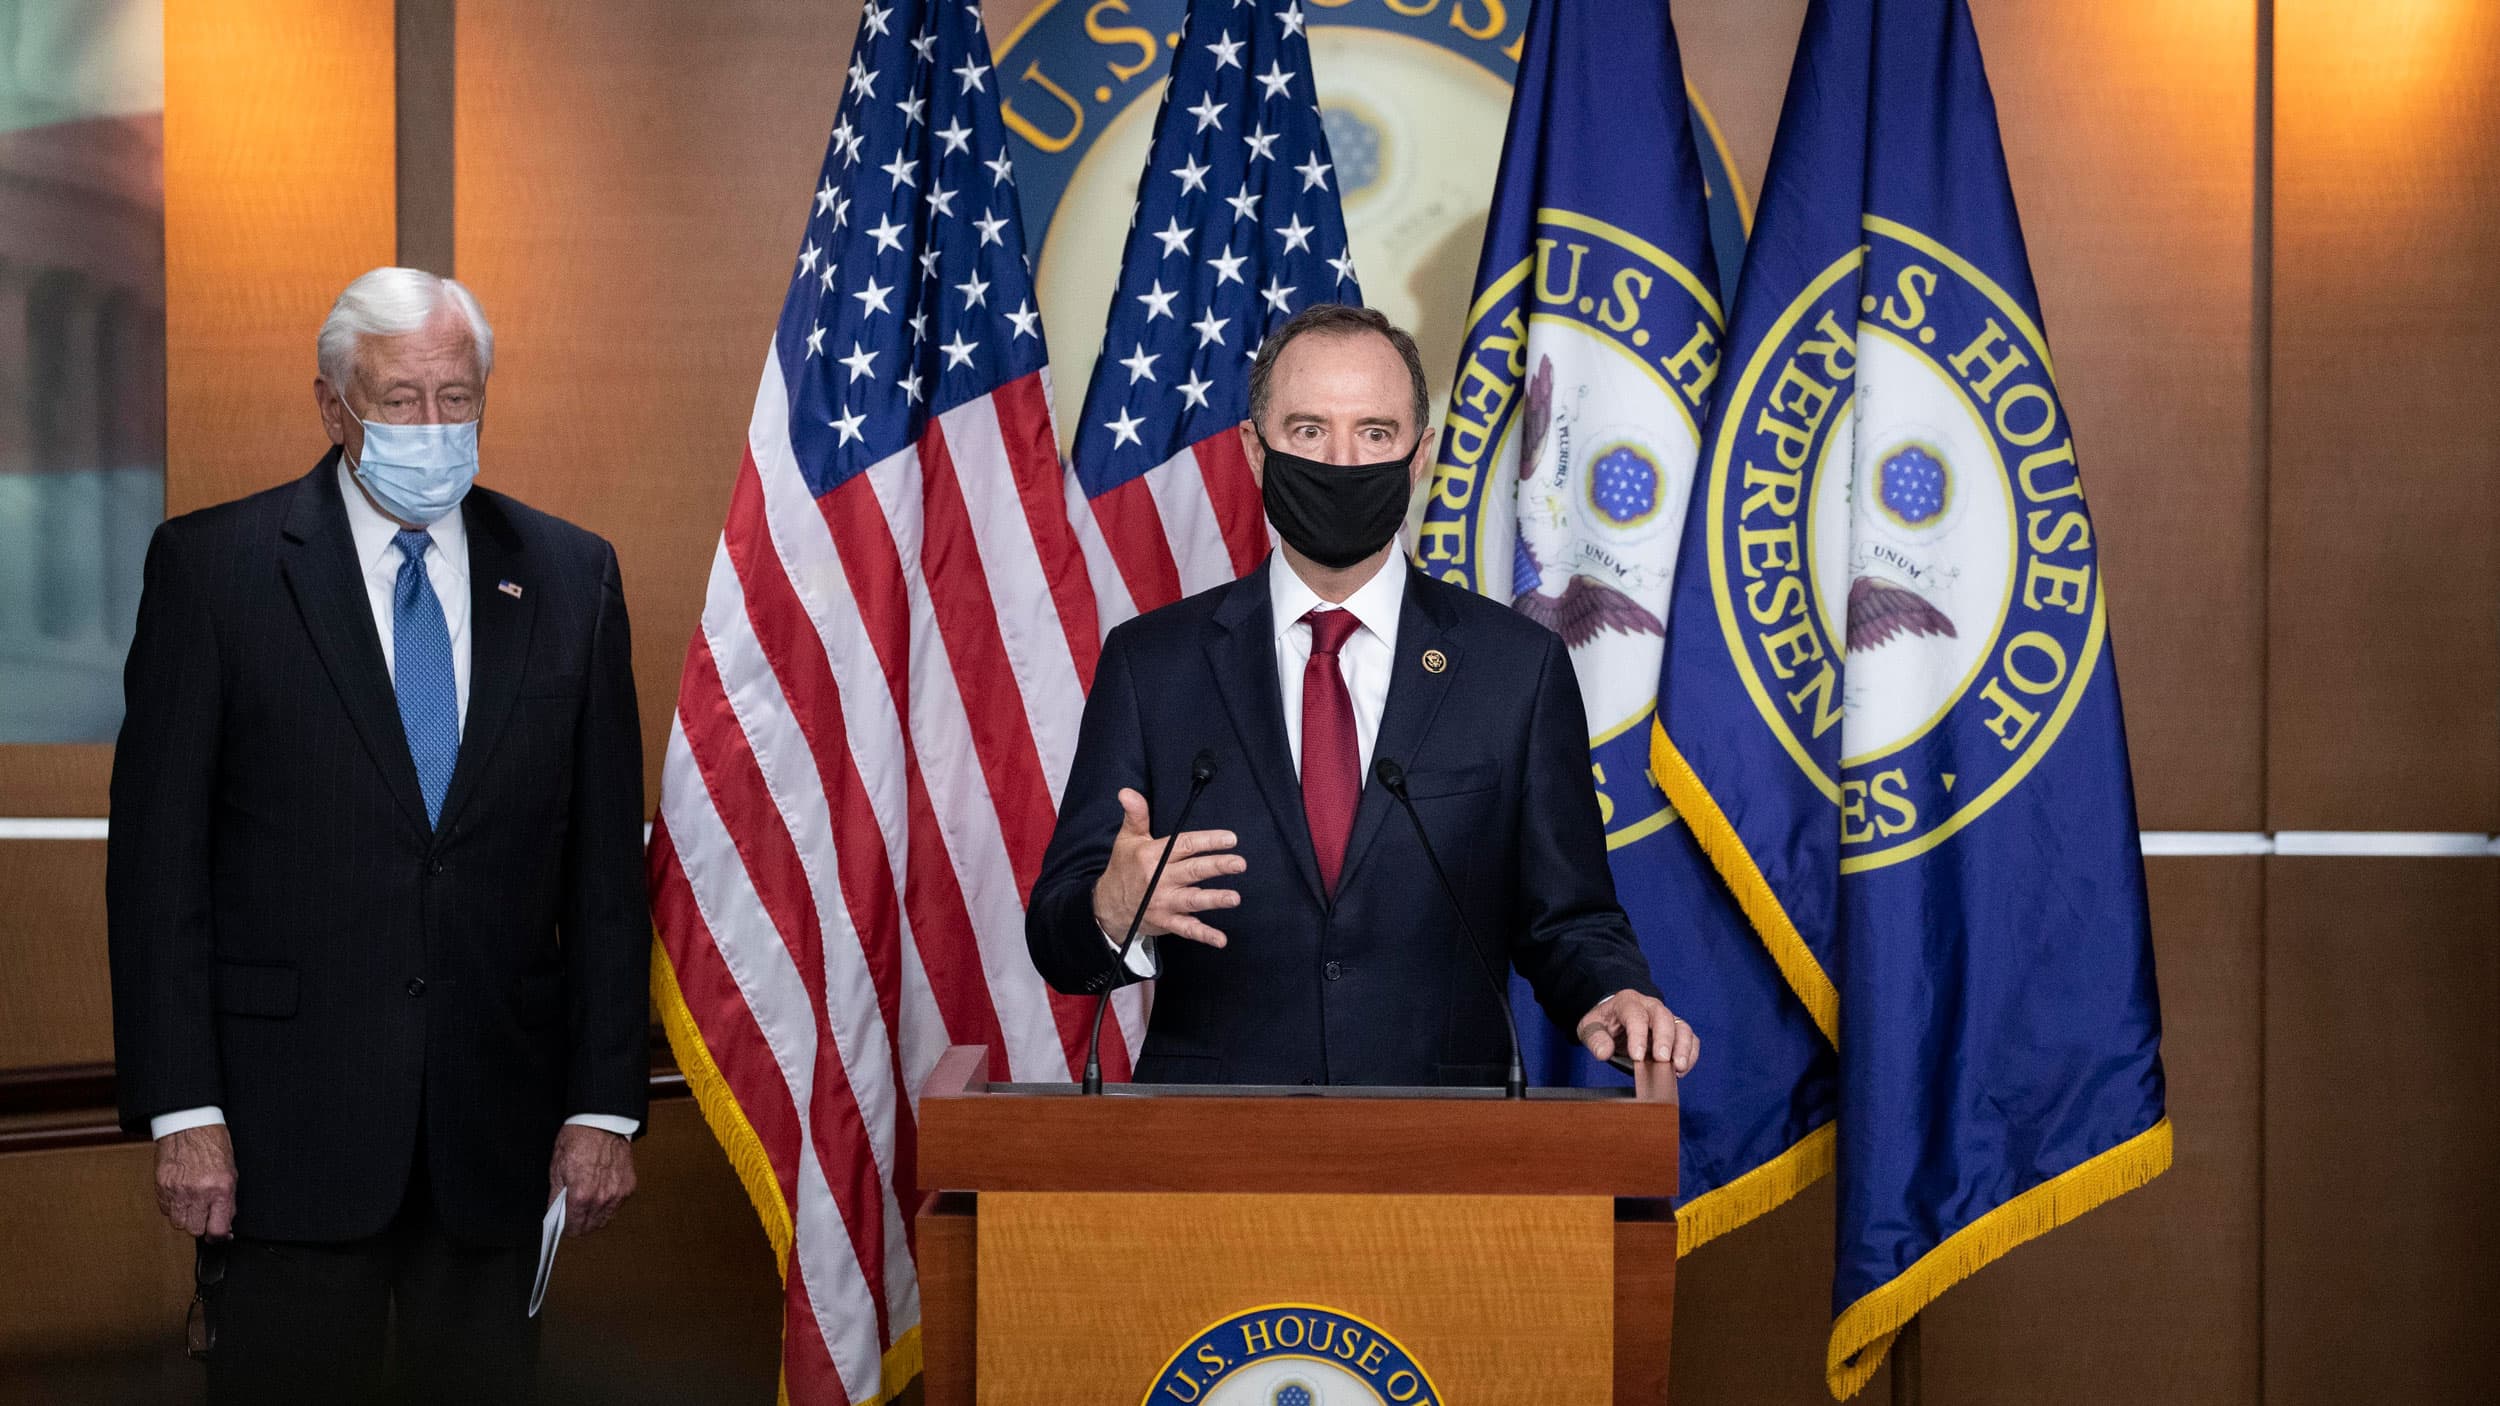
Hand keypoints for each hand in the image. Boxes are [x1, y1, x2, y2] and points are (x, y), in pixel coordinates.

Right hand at [156, 1124, 237, 1238]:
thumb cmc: (213, 1146)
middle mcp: (198, 1192)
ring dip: (186, 1217)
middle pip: (195, 1230)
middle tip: (205, 1214)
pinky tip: (181, 1193)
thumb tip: (225, 1226)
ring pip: (178, 1223)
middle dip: (201, 1225)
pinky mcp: (161, 1187)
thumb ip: (228, 1201)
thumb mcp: (231, 1173)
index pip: (217, 1229)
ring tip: (192, 1202)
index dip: (219, 1236)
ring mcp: (177, 1191)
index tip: (220, 1236)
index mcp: (220, 1188)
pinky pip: (166, 1210)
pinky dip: (173, 1207)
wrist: (189, 1125)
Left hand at [549, 1125, 635, 1235]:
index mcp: (581, 1195)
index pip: (574, 1227)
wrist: (602, 1123)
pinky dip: (608, 1206)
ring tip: (586, 1209)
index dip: (566, 1229)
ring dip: (595, 1218)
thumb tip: (555, 1214)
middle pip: (590, 1227)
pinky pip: (617, 1207)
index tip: (563, 1226)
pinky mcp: (629, 1187)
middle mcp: (602, 1198)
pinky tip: (600, 1196)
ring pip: (605, 1220)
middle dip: (580, 1226)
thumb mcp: (557, 1167)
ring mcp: (618, 1194)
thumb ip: (556, 1196)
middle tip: (573, 1218)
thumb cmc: (578, 1141)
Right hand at [1091, 787, 1244, 948]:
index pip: (1184, 845)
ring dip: (1214, 899)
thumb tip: (1128, 792)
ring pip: (1192, 900)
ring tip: (1234, 897)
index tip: (1230, 838)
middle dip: (1217, 866)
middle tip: (1239, 863)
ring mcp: (1163, 902)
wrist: (1107, 906)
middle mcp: (1159, 879)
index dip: (1207, 841)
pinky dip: (1204, 935)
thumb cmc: (1123, 868)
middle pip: (1192, 871)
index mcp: (1153, 856)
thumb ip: (1136, 814)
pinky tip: (1221, 939)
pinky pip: (1187, 929)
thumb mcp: (1127, 839)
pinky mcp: (1166, 921)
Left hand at [1576, 991, 1698, 1074]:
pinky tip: (1681, 1069)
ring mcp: (1666, 1017)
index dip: (1638, 1036)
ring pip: (1681, 1027)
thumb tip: (1604, 1053)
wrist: (1615, 1018)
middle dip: (1665, 1039)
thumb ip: (1595, 1039)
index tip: (1636, 1057)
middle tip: (1662, 1061)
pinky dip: (1690, 1054)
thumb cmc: (1604, 1023)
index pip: (1635, 1015)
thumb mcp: (1590, 1028)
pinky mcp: (1676, 1030)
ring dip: (1683, 1048)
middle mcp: (1650, 1006)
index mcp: (1627, 1002)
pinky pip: (1690, 1038)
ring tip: (1679, 1068)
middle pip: (1663, 1016)